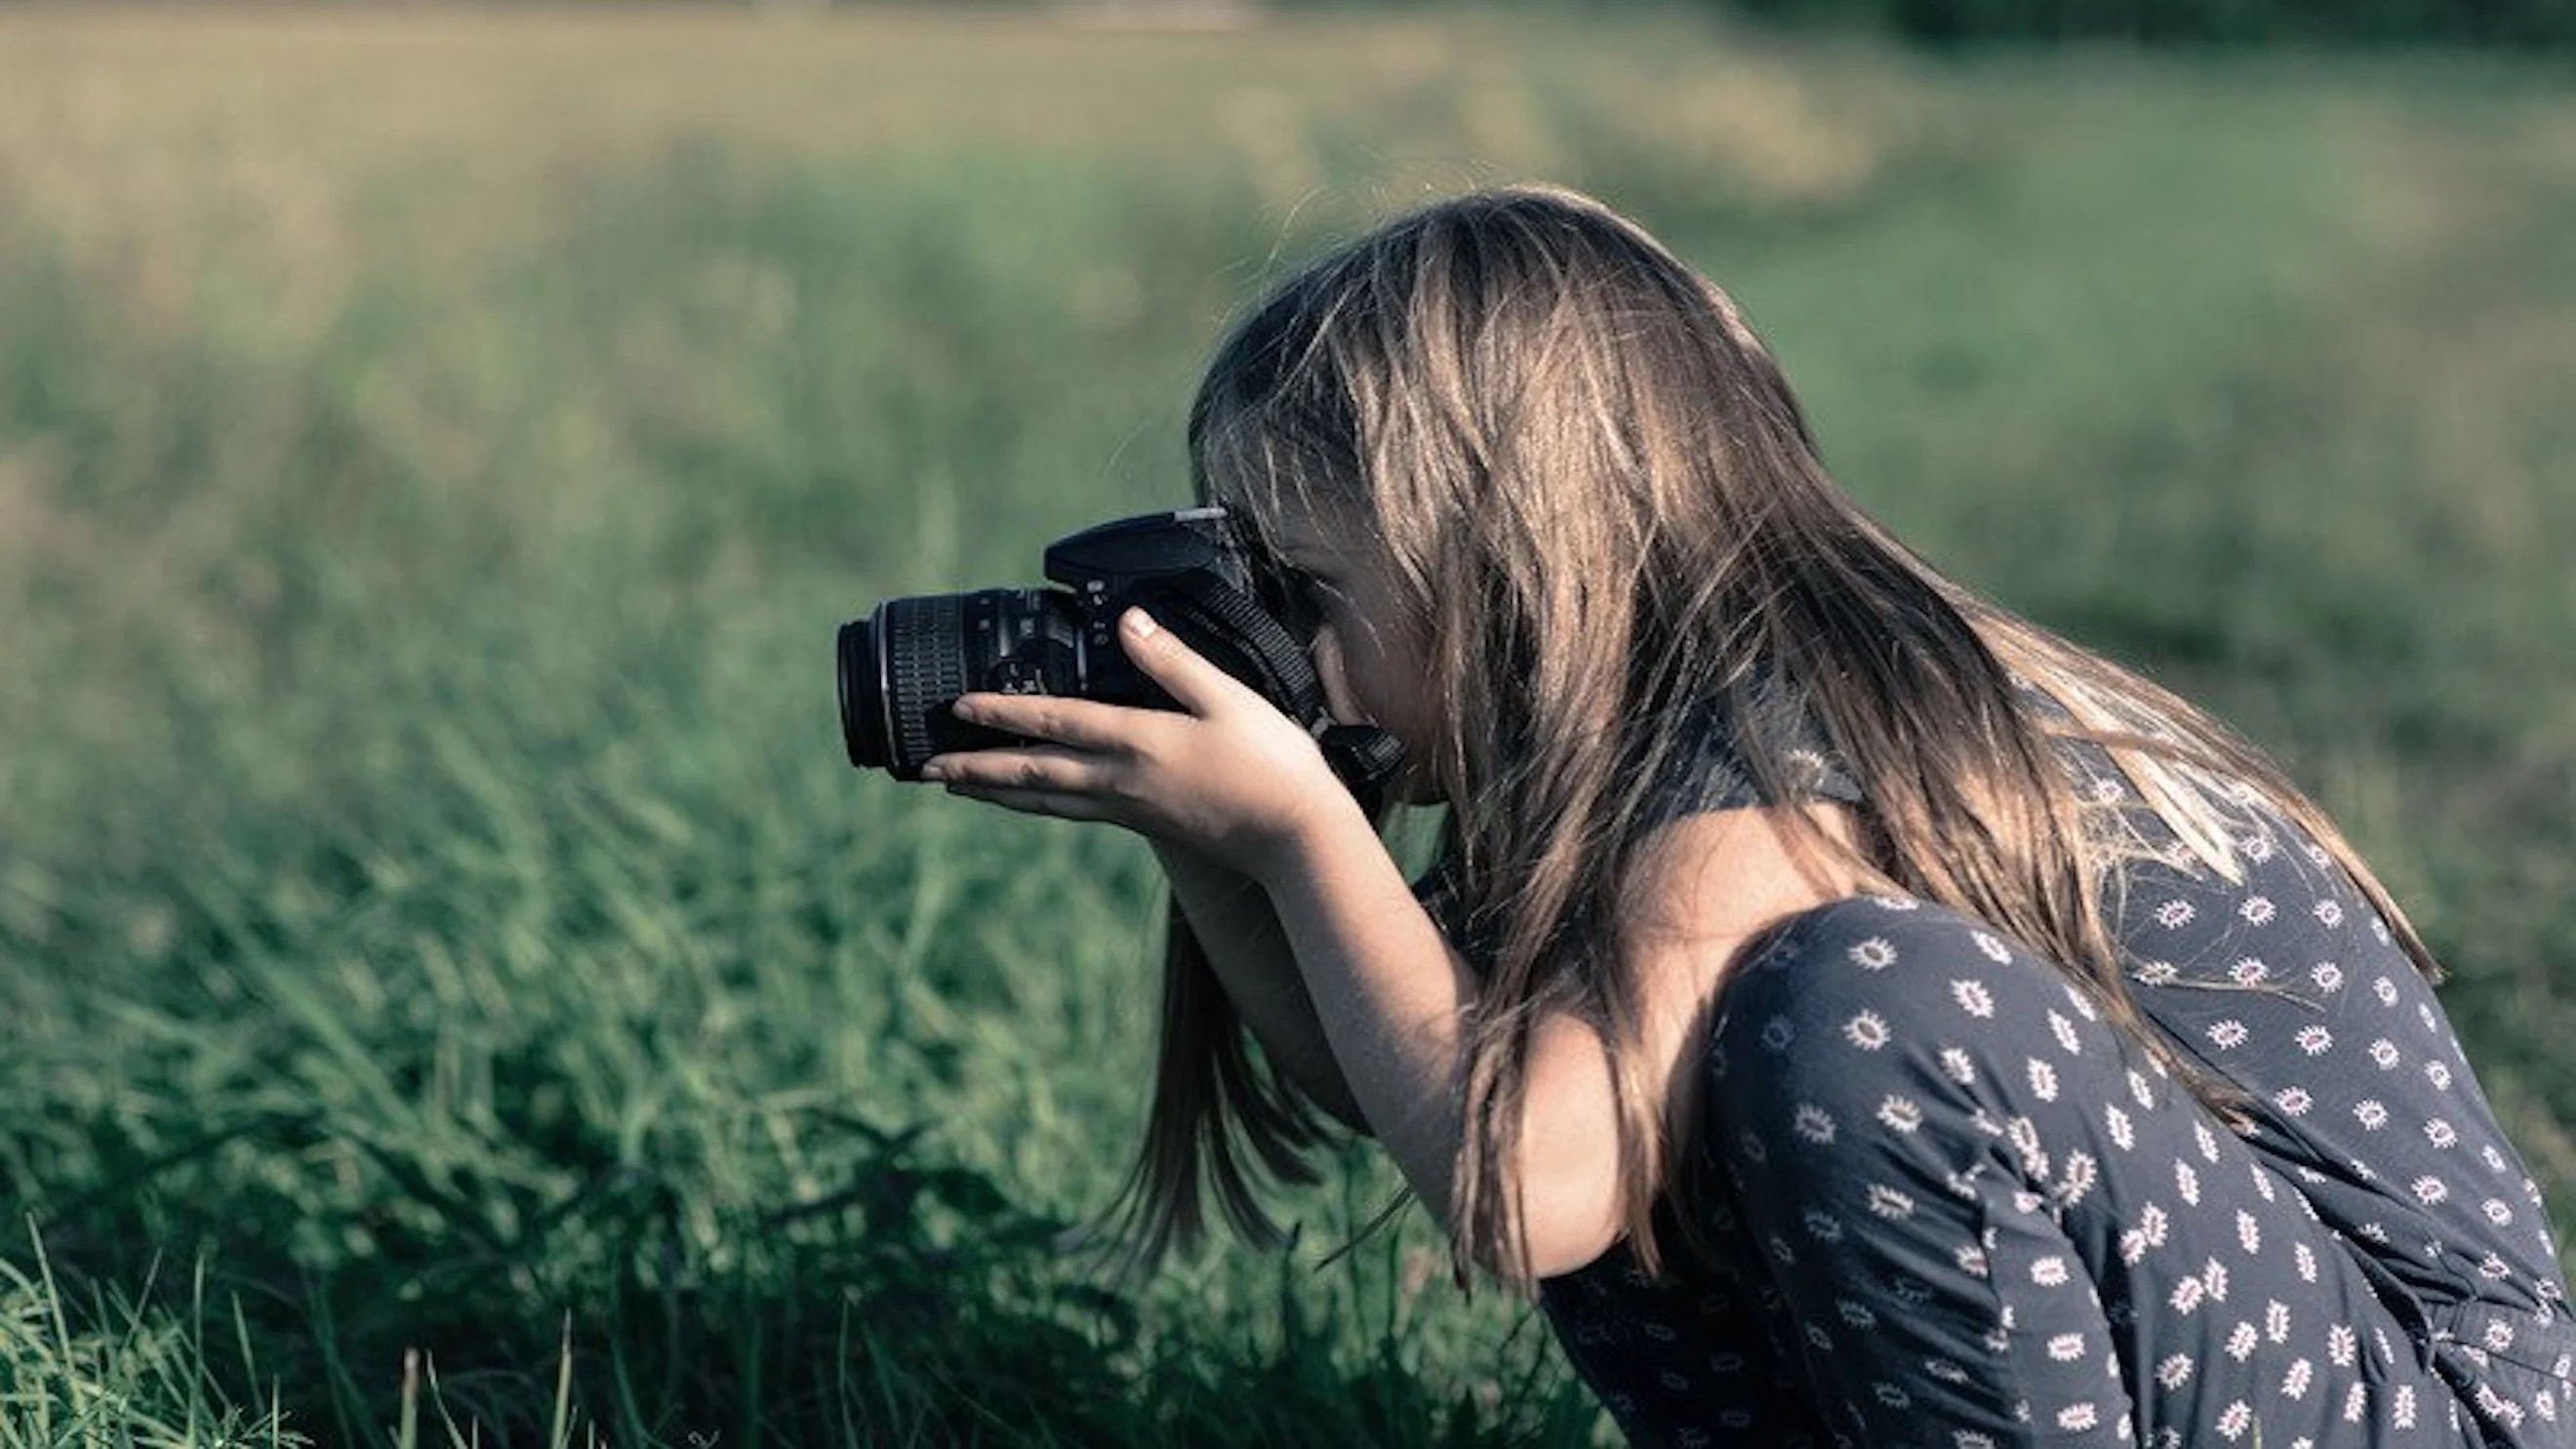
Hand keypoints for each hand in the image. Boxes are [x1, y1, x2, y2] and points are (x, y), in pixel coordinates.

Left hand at [923, 608, 1364, 881]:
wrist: (1297, 840)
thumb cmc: (1272, 766)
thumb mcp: (1227, 698)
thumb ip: (1173, 660)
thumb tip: (1129, 620)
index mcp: (1138, 741)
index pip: (1054, 721)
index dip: (1002, 713)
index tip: (956, 707)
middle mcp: (1122, 781)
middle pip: (1032, 772)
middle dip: (976, 767)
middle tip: (926, 770)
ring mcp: (1132, 809)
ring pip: (1046, 800)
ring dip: (998, 792)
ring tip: (960, 787)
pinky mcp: (1147, 826)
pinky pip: (1074, 812)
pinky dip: (1039, 805)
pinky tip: (1036, 802)